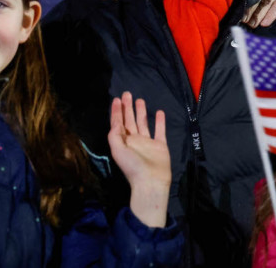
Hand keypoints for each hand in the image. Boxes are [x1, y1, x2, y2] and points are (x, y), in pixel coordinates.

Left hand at [108, 92, 170, 227]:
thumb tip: (116, 121)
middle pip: (130, 120)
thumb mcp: (118, 150)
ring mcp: (147, 142)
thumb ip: (115, 134)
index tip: (116, 99)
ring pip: (143, 123)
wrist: (151, 181)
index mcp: (122, 142)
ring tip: (139, 99)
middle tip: (127, 94)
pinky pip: (160, 130)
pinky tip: (159, 112)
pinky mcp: (160, 145)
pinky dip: (160, 121)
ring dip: (141, 111)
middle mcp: (134, 140)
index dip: (116, 111)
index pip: (118, 123)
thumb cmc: (132, 166)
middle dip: (127, 107)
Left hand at [243, 0, 275, 31]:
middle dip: (251, 11)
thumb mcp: (269, 11)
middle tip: (246, 22)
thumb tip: (244, 20)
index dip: (247, 5)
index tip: (242, 18)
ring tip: (253, 24)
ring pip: (267, 2)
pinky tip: (265, 23)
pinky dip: (271, 15)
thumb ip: (259, 11)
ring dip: (259, 14)